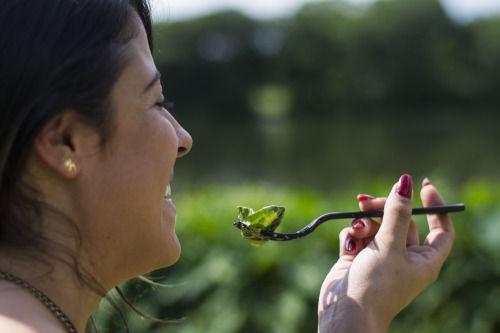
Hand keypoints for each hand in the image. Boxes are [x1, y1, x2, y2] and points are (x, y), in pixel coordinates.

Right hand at [318, 176, 454, 331]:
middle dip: (384, 208)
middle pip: (401, 221)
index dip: (436, 207)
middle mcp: (404, 257)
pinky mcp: (359, 256)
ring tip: (356, 229)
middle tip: (366, 201)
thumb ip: (397, 212)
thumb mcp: (390, 244)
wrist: (346, 311)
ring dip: (365, 222)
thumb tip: (405, 183)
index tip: (424, 185)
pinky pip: (358, 234)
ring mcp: (380, 257)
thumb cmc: (376, 284)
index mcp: (424, 259)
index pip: (441, 229)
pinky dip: (352, 234)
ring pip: (376, 225)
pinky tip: (348, 243)